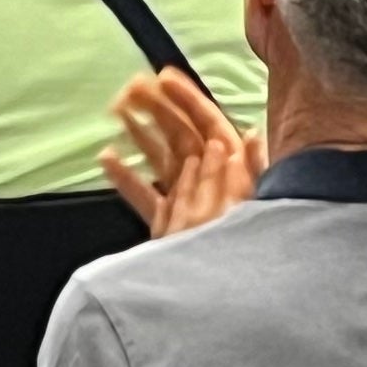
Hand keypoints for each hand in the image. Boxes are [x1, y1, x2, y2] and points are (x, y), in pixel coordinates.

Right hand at [102, 69, 254, 239]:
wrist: (233, 290)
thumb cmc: (256, 243)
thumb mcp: (260, 202)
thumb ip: (254, 170)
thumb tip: (247, 135)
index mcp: (230, 165)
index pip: (206, 120)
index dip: (185, 97)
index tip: (161, 76)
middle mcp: (207, 177)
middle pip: (177, 133)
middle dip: (154, 107)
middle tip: (128, 86)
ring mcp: (185, 199)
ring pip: (159, 157)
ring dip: (138, 132)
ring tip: (115, 110)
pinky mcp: (169, 224)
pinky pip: (145, 194)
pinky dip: (125, 177)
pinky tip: (106, 158)